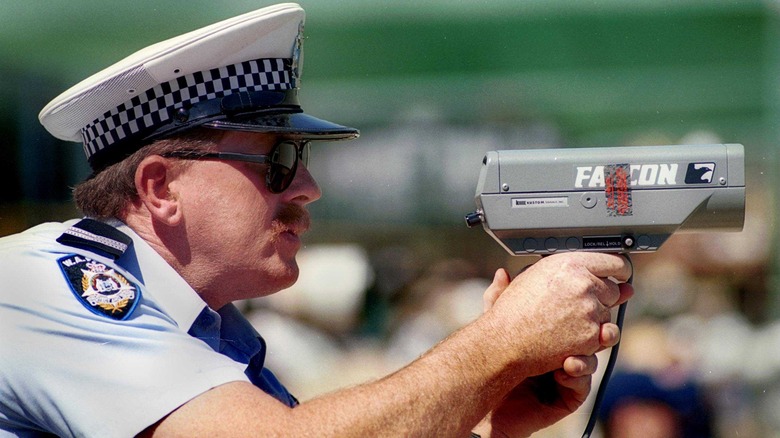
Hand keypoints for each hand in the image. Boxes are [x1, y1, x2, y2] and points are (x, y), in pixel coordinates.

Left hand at [476, 257, 632, 436]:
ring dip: (590, 353)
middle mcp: (566, 347)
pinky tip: (565, 369)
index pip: (579, 311)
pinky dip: (577, 375)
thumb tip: (502, 272)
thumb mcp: (495, 323)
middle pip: (595, 332)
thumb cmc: (494, 359)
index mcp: (555, 327)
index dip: (590, 303)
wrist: (487, 395)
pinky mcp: (569, 394)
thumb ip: (498, 298)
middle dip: (601, 327)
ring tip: (575, 353)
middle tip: (599, 326)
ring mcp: (571, 371)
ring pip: (593, 358)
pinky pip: (582, 384)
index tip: (599, 295)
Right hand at [483, 253, 632, 375]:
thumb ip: (567, 270)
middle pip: (613, 289)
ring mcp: (590, 311)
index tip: (620, 275)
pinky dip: (590, 336)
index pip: (614, 262)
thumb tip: (592, 272)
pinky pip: (602, 334)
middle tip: (579, 303)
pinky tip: (568, 334)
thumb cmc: (514, 308)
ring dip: (594, 317)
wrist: (505, 340)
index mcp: (570, 263)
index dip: (619, 269)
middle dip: (601, 296)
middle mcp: (583, 284)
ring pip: (608, 313)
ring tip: (567, 320)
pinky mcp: (591, 336)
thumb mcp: (534, 275)